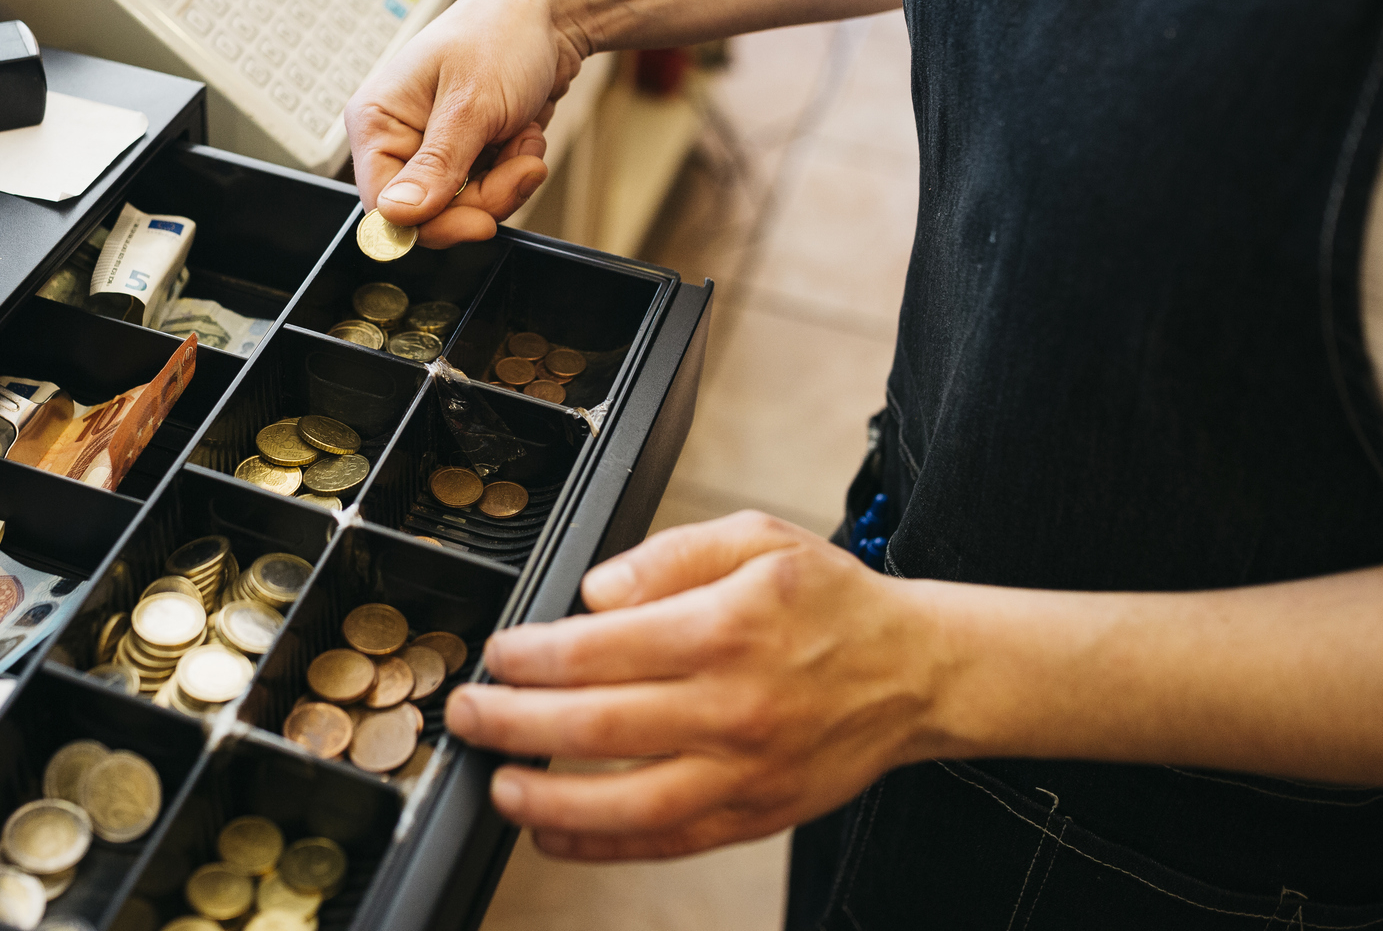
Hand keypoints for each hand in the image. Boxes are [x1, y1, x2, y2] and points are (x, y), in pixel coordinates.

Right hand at [345, 0, 589, 246]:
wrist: (554, 13)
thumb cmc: (502, 35)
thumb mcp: (472, 103)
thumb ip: (436, 165)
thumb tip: (395, 215)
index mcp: (376, 120)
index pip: (383, 206)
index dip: (431, 224)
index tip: (481, 221)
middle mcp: (399, 138)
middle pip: (429, 214)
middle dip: (484, 197)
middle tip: (520, 165)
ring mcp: (434, 148)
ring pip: (464, 207)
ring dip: (506, 180)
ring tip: (522, 134)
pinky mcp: (467, 154)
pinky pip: (488, 192)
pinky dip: (515, 169)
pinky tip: (524, 132)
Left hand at [443, 511, 949, 859]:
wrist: (916, 672)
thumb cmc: (829, 601)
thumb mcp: (756, 538)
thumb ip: (668, 554)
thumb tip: (593, 592)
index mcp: (725, 628)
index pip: (600, 648)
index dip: (531, 655)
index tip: (496, 653)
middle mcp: (732, 706)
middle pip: (596, 724)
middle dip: (512, 722)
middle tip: (466, 714)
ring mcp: (744, 771)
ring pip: (626, 801)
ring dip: (547, 799)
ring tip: (497, 785)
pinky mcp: (755, 814)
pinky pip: (667, 841)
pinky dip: (603, 845)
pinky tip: (554, 833)